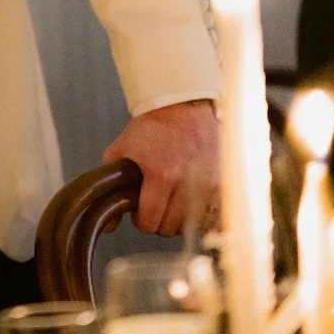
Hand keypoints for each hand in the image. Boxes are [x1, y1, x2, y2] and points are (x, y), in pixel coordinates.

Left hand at [102, 100, 218, 235]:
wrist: (184, 105)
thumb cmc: (152, 127)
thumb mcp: (122, 150)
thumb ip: (111, 187)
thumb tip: (109, 226)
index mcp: (161, 174)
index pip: (149, 222)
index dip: (141, 218)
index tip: (142, 209)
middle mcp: (188, 181)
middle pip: (170, 228)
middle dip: (161, 218)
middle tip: (159, 201)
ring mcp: (209, 183)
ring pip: (192, 226)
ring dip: (182, 218)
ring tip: (176, 197)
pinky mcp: (225, 183)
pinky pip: (213, 219)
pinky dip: (203, 215)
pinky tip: (194, 200)